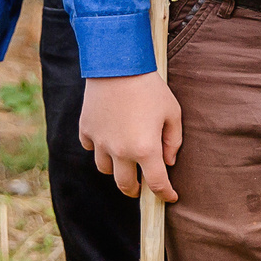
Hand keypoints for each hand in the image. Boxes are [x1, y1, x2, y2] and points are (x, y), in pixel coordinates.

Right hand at [80, 72, 180, 200]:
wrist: (117, 63)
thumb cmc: (150, 87)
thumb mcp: (172, 112)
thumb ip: (173, 140)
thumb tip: (168, 161)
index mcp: (145, 149)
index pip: (156, 183)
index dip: (165, 194)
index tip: (170, 197)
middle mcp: (120, 151)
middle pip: (126, 185)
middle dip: (136, 190)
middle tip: (141, 187)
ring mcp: (100, 142)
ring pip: (105, 169)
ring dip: (116, 169)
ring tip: (123, 161)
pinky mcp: (86, 129)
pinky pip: (91, 148)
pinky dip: (99, 149)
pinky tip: (107, 140)